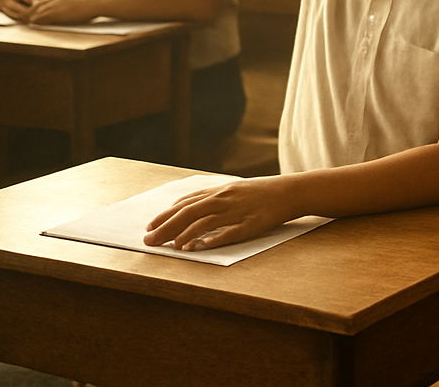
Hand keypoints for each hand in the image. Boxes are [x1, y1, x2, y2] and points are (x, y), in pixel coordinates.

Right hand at [0, 0, 42, 19]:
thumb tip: (50, 1)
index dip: (34, 3)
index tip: (42, 8)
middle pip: (19, 8)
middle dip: (30, 13)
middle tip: (40, 17)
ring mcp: (0, 2)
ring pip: (14, 14)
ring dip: (25, 18)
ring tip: (35, 20)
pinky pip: (10, 16)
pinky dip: (19, 19)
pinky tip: (27, 20)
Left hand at [24, 0, 100, 25]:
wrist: (93, 4)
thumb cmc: (87, 5)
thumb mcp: (72, 3)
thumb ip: (63, 6)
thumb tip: (61, 13)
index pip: (39, 2)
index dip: (33, 9)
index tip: (30, 15)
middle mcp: (52, 1)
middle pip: (33, 6)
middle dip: (27, 13)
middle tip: (22, 20)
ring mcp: (53, 6)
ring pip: (34, 11)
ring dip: (28, 17)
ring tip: (24, 22)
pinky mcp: (55, 13)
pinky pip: (40, 17)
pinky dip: (34, 20)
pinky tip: (32, 24)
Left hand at [143, 177, 297, 250]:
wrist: (290, 192)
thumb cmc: (260, 192)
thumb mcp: (233, 189)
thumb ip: (211, 197)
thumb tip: (185, 207)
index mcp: (219, 191)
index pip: (185, 204)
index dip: (165, 216)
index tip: (149, 227)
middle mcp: (224, 199)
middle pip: (189, 214)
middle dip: (166, 228)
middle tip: (148, 241)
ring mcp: (237, 212)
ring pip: (205, 223)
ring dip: (185, 235)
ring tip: (170, 247)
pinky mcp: (250, 224)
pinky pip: (229, 233)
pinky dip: (212, 239)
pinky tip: (199, 247)